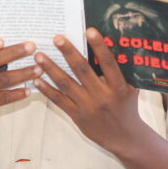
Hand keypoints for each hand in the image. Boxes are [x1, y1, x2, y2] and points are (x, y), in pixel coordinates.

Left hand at [34, 28, 144, 151]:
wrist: (124, 138)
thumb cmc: (127, 107)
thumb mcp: (130, 88)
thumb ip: (122, 70)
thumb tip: (113, 44)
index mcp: (118, 87)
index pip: (108, 63)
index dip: (99, 46)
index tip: (89, 30)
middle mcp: (102, 95)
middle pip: (82, 70)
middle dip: (68, 52)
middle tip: (56, 38)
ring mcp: (88, 106)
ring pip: (66, 84)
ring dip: (51, 69)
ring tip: (39, 56)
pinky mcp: (76, 115)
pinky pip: (59, 100)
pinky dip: (47, 89)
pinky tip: (37, 79)